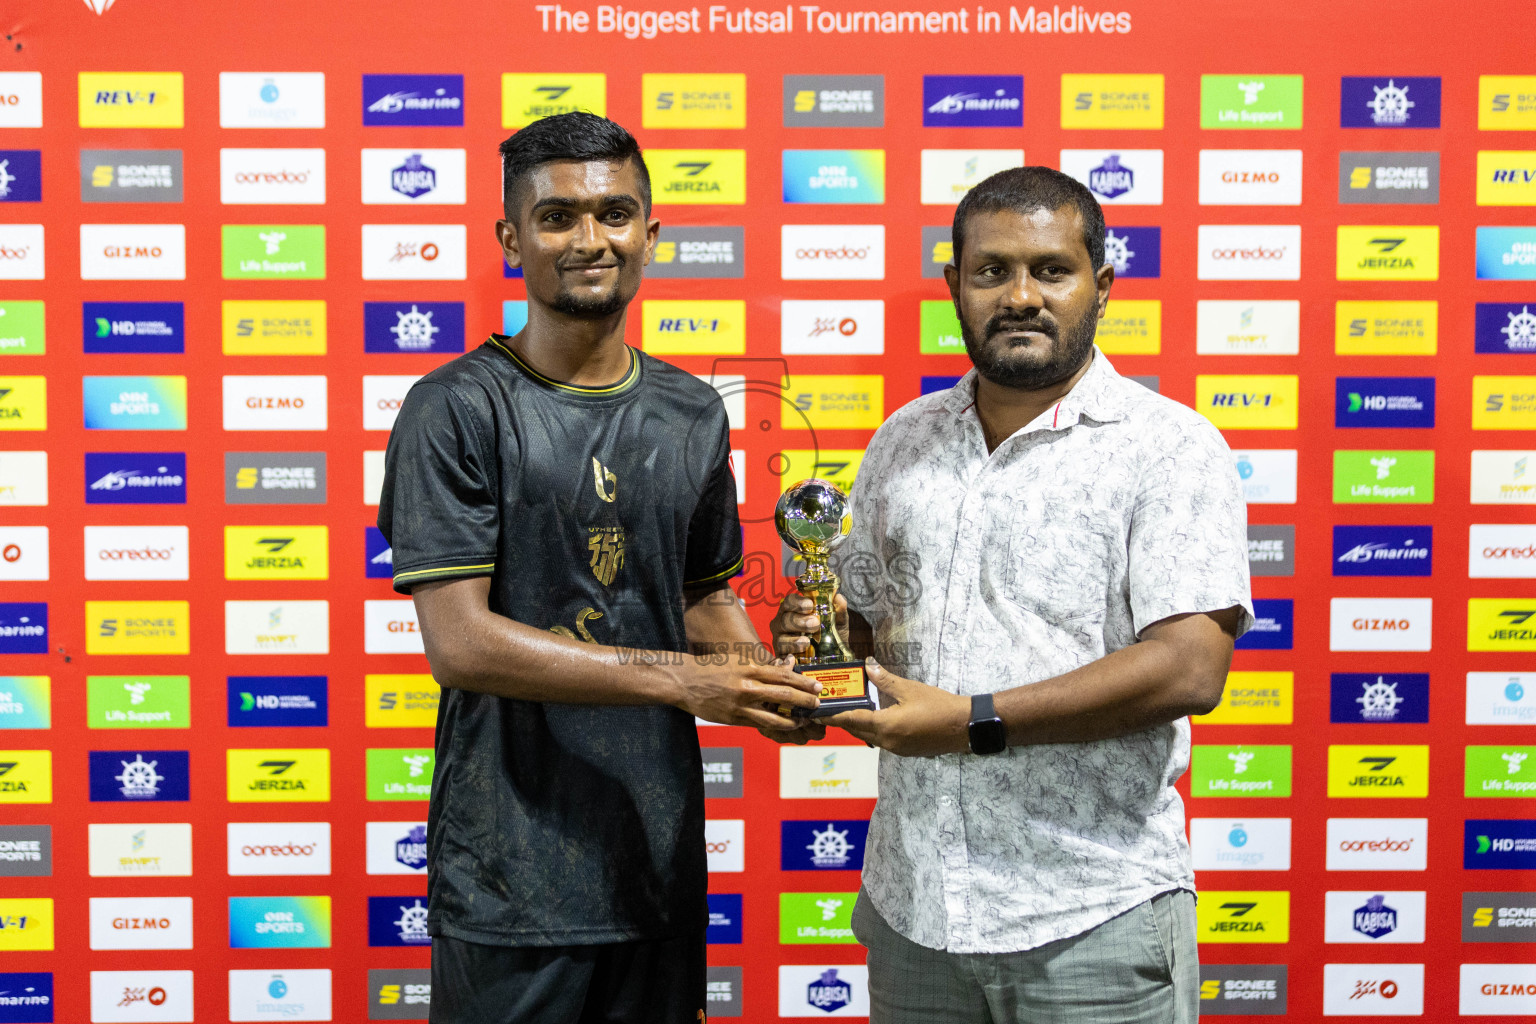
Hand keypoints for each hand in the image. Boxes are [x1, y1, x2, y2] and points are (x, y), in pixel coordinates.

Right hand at [670, 655, 820, 730]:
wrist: (685, 682)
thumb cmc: (713, 668)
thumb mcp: (738, 660)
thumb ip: (761, 666)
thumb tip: (786, 668)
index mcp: (749, 669)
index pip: (784, 675)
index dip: (804, 682)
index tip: (818, 686)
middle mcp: (747, 687)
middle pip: (784, 695)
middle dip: (805, 701)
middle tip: (818, 703)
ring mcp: (740, 706)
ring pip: (774, 717)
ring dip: (793, 720)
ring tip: (803, 720)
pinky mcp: (734, 720)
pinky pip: (759, 725)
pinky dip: (774, 726)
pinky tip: (783, 726)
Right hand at [769, 590, 848, 659]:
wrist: (832, 658)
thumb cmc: (830, 635)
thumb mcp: (837, 622)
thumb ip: (838, 610)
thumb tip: (838, 597)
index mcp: (794, 611)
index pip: (789, 601)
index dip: (798, 602)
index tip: (810, 605)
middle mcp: (783, 623)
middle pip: (784, 619)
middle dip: (799, 621)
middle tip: (815, 623)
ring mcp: (780, 640)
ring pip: (781, 637)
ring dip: (794, 639)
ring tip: (807, 641)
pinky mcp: (782, 655)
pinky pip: (782, 653)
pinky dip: (791, 652)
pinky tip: (801, 651)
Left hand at [823, 659, 969, 757]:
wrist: (964, 726)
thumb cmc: (939, 706)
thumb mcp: (910, 689)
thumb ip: (885, 680)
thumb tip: (868, 666)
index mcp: (886, 726)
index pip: (852, 720)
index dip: (833, 717)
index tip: (818, 716)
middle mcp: (888, 742)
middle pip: (858, 731)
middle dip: (843, 721)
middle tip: (830, 711)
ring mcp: (897, 749)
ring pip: (869, 738)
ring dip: (858, 726)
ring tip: (849, 713)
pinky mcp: (906, 751)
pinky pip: (882, 742)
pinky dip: (873, 732)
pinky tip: (875, 720)